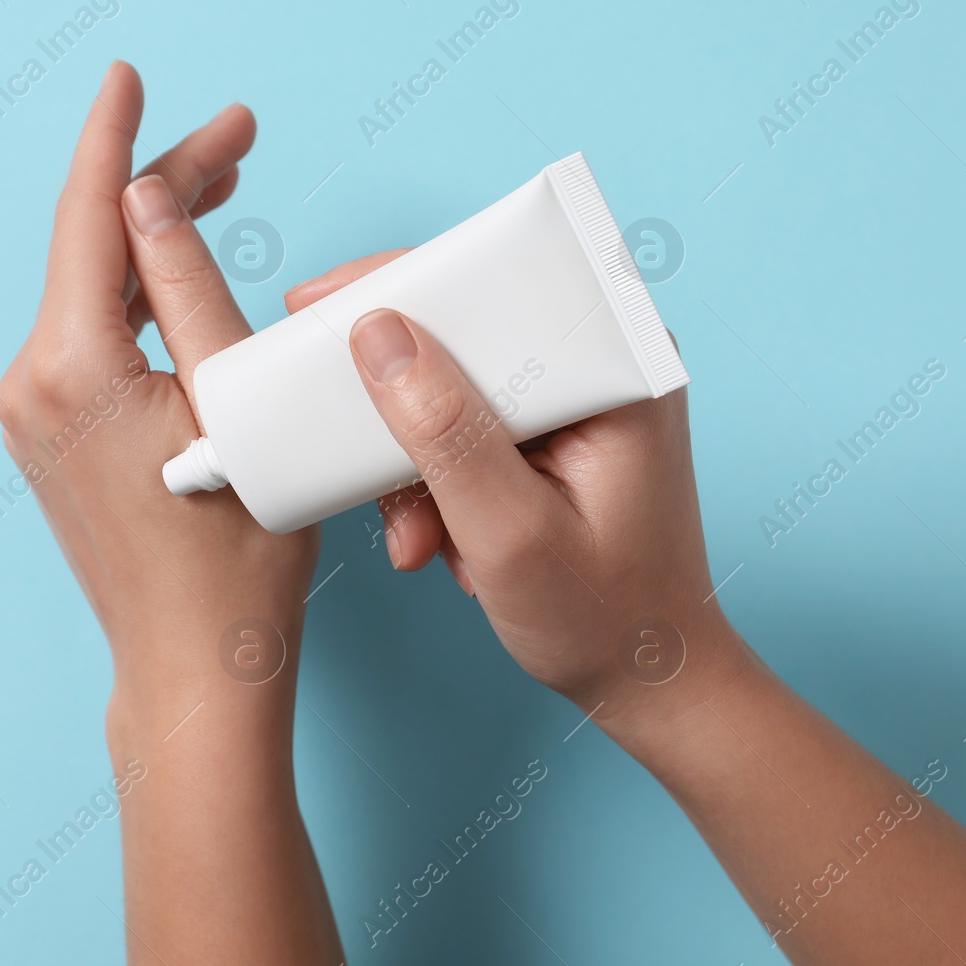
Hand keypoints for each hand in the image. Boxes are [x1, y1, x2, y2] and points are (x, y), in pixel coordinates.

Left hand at [0, 61, 318, 709]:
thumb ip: (192, 287)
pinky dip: (142, 296)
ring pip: (98, 291)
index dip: (117, 136)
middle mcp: (32, 384)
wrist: (195, 664)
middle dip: (166, 184)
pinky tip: (184, 271)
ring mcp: (34, 414)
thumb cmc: (234, 555)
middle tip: (240, 135)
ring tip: (226, 184)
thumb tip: (152, 195)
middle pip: (98, 248)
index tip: (132, 76)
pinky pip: (94, 336)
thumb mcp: (236, 402)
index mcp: (71, 368)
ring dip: (157, 239)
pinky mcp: (53, 436)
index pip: (90, 216)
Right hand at [283, 269, 751, 722]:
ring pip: (456, 387)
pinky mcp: (556, 436)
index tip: (317, 307)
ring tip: (417, 540)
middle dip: (402, 407)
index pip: (499, 281)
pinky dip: (438, 483)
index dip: (401, 284)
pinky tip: (442, 542)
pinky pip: (470, 428)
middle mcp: (607, 364)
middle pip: (468, 331)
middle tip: (359, 462)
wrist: (648, 684)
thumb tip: (377, 334)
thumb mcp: (511, 534)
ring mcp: (580, 402)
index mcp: (622, 366)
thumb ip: (447, 434)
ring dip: (415, 463)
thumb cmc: (605, 620)